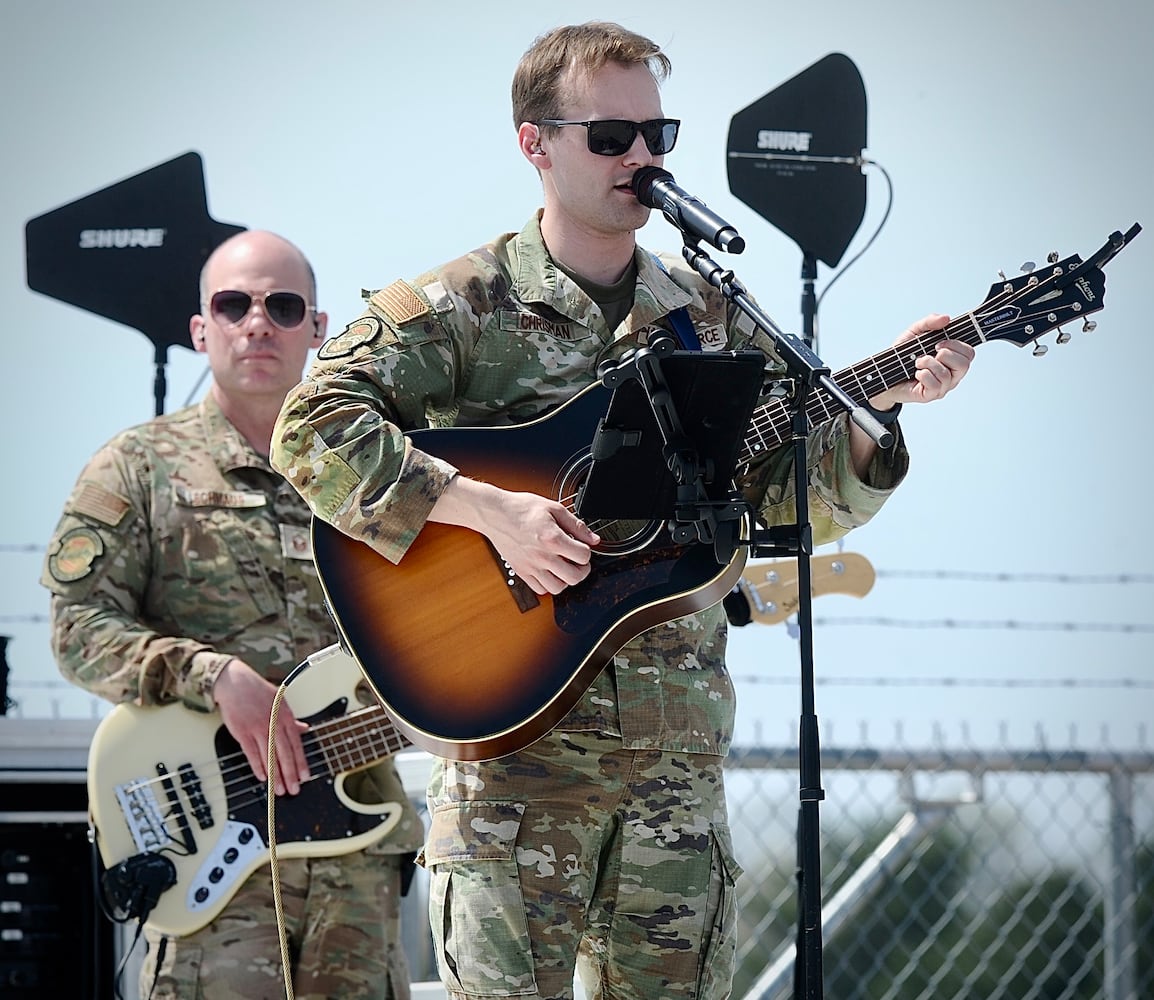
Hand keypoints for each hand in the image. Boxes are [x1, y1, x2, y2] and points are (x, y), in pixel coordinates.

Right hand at [213, 659, 308, 795]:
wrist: (236, 683)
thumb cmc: (258, 692)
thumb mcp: (280, 702)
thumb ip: (291, 719)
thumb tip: (304, 729)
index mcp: (285, 716)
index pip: (296, 744)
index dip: (301, 762)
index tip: (305, 776)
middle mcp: (273, 723)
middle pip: (284, 753)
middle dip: (290, 774)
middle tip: (294, 789)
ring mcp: (258, 728)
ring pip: (269, 756)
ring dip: (275, 775)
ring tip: (279, 790)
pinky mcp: (242, 732)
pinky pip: (251, 753)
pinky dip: (257, 766)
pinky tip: (263, 777)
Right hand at [431, 477, 600, 595]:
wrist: (495, 513)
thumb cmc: (521, 508)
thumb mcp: (554, 509)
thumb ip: (577, 525)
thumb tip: (593, 539)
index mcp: (553, 539)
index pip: (583, 556)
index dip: (587, 551)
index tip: (582, 547)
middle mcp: (543, 556)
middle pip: (574, 577)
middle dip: (582, 570)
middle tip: (579, 562)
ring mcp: (531, 567)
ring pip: (558, 588)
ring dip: (566, 580)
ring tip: (564, 568)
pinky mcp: (521, 572)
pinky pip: (540, 590)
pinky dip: (548, 584)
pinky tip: (549, 572)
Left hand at [868, 313, 974, 409]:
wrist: (883, 373)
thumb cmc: (902, 356)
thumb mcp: (914, 332)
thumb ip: (929, 322)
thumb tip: (946, 318)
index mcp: (952, 359)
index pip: (969, 353)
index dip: (957, 345)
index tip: (939, 342)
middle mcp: (950, 374)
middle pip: (964, 365)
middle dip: (946, 354)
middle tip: (931, 351)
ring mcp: (941, 387)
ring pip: (946, 375)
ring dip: (929, 363)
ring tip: (918, 362)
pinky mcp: (929, 395)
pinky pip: (935, 385)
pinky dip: (923, 375)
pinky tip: (916, 373)